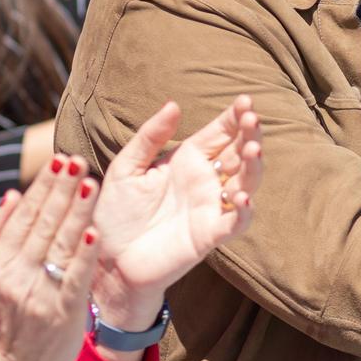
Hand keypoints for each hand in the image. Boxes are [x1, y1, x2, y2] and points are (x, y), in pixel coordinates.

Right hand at [0, 156, 100, 360]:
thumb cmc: (7, 320)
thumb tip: (12, 194)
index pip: (22, 216)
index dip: (42, 187)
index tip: (57, 160)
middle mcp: (16, 275)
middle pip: (41, 224)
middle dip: (60, 190)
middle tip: (76, 160)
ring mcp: (39, 294)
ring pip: (59, 244)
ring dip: (76, 212)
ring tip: (89, 182)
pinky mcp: (63, 312)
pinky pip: (75, 277)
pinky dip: (85, 253)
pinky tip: (95, 231)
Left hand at [88, 97, 261, 329]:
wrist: (107, 259)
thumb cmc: (117, 213)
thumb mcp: (127, 167)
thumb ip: (150, 137)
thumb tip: (174, 104)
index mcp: (188, 160)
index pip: (220, 132)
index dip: (235, 117)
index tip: (245, 100)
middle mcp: (205, 181)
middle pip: (239, 153)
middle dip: (250, 133)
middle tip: (253, 118)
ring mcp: (210, 208)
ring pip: (246, 183)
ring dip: (254, 166)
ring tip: (253, 148)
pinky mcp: (209, 236)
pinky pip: (235, 222)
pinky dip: (245, 210)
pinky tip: (242, 196)